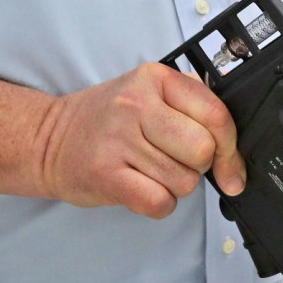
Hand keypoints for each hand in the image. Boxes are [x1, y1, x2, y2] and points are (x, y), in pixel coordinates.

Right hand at [38, 63, 245, 218]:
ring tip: (150, 170)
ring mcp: (119, 139)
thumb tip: (234, 151)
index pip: (216, 114)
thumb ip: (192, 105)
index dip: (231, 148)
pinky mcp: (106, 175)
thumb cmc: (108, 119)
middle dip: (201, 166)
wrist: (47, 139)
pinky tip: (143, 188)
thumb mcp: (149, 92)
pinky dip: (160, 204)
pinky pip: (160, 202)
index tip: (231, 166)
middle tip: (178, 161)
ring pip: (184, 180)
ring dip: (176, 185)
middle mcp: (136, 104)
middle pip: (203, 150)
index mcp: (156, 78)